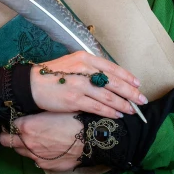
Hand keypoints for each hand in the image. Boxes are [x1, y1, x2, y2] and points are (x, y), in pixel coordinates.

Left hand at [0, 112, 82, 171]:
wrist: (89, 139)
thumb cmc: (72, 119)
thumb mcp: (50, 110)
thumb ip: (33, 115)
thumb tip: (26, 116)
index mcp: (26, 126)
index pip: (7, 127)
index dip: (10, 124)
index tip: (14, 123)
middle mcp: (27, 143)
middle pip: (7, 142)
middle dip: (10, 137)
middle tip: (18, 133)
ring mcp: (35, 157)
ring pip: (20, 152)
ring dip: (23, 146)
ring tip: (36, 141)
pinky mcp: (45, 166)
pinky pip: (35, 160)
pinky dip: (37, 155)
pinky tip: (48, 149)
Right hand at [30, 51, 146, 117]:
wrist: (31, 84)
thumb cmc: (53, 74)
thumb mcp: (72, 63)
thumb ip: (90, 69)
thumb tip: (109, 79)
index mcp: (85, 58)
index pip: (112, 68)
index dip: (127, 77)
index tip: (137, 84)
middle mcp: (84, 70)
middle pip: (114, 82)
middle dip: (130, 92)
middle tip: (142, 100)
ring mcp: (80, 85)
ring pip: (108, 96)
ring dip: (123, 104)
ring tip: (132, 110)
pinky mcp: (74, 100)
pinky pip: (97, 107)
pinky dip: (110, 112)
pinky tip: (117, 115)